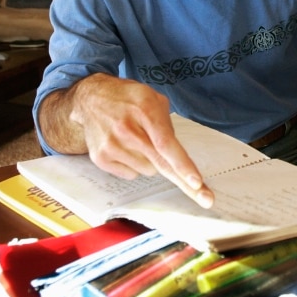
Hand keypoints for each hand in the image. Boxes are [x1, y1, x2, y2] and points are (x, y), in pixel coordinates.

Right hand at [67, 74, 213, 207]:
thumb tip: (176, 156)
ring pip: (149, 170)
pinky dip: (135, 164)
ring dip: (151, 160)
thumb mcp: (153, 99)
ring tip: (138, 140)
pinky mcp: (101, 158)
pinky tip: (126, 147)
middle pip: (161, 163)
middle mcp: (126, 129)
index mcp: (145, 110)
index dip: (182, 165)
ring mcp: (111, 146)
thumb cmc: (128, 98)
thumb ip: (167, 125)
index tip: (196, 182)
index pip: (166, 144)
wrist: (90, 98)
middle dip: (185, 182)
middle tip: (206, 199)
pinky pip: (132, 174)